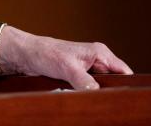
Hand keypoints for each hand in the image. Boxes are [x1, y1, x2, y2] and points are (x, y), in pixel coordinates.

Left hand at [0, 26, 133, 89]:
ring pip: (101, 87)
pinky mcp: (80, 76)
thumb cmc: (44, 52)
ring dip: (95, 93)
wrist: (26, 55)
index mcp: (100, 54)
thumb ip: (83, 80)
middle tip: (100, 98)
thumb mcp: (66, 67)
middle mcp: (97, 61)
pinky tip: (81, 96)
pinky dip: (86, 94)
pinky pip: (89, 89)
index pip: (124, 72)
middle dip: (108, 91)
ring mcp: (89, 69)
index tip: (119, 96)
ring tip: (86, 96)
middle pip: (114, 81)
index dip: (124, 85)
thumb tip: (96, 92)